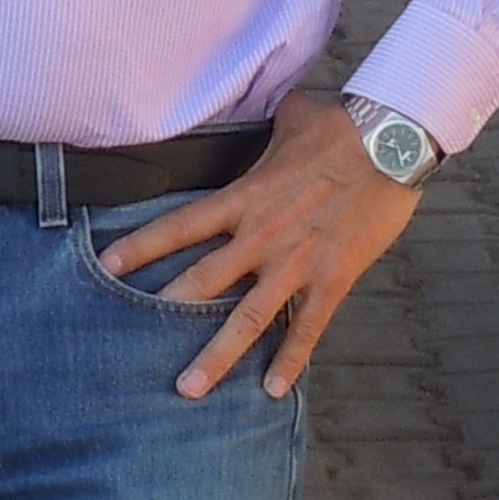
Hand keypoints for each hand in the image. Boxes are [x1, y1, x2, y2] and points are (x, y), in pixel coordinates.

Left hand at [96, 89, 423, 403]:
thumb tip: (270, 108)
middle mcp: (260, 236)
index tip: (106, 266)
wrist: (392, 144)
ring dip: (217, 356)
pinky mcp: (331, 279)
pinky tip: (274, 391)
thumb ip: (268, 127)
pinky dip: (290, 361)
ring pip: (246, 318)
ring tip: (189, 389)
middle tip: (132, 348)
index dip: (141, 247)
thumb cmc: (341, 128)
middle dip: (165, 315)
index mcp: (244, 198)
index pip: (180, 226)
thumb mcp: (292, 118)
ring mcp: (295, 263)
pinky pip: (307, 329)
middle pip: (201, 281)